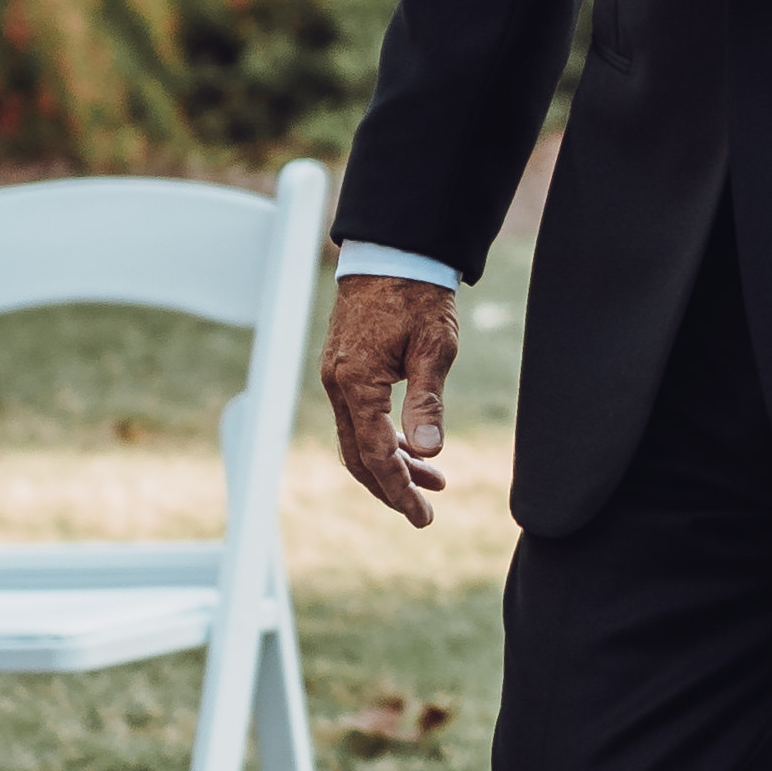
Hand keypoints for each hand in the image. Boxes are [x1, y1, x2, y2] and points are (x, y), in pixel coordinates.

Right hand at [320, 274, 458, 530]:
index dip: (399, 489)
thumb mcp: (434, 347)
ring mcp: (337, 377)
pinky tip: (413, 448)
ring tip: (433, 481)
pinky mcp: (345, 370)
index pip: (376, 454)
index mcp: (356, 383)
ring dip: (392, 464)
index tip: (423, 516)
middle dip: (391, 487)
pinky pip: (359, 418)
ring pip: (358, 439)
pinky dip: (384, 439)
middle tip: (425, 510)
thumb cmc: (417, 296)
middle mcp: (337, 384)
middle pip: (358, 456)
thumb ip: (428, 400)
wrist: (392, 254)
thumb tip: (429, 450)